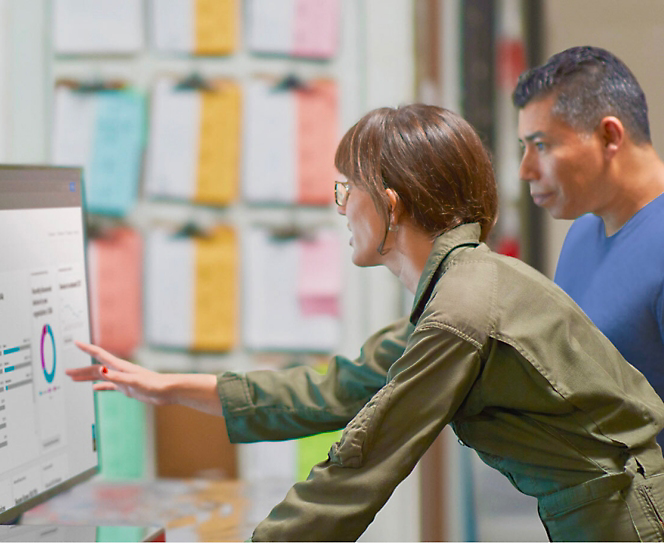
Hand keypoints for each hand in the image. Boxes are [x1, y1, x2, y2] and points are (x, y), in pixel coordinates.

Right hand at [67, 341, 223, 415]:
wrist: (167, 391)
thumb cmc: (153, 384)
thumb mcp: (133, 382)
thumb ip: (117, 378)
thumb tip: (101, 372)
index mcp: (120, 367)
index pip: (100, 355)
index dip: (87, 349)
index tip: (75, 342)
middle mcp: (119, 371)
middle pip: (96, 368)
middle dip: (81, 369)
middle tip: (66, 372)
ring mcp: (123, 379)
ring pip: (100, 377)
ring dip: (87, 378)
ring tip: (74, 379)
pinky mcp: (127, 388)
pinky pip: (110, 387)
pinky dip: (101, 388)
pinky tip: (94, 390)